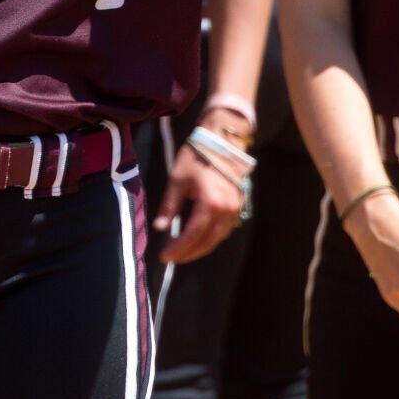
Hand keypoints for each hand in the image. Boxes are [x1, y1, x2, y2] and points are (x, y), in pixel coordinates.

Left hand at [153, 123, 248, 263]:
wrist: (222, 140)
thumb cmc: (197, 156)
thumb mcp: (177, 180)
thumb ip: (169, 206)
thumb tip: (160, 227)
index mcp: (210, 203)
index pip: (192, 235)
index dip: (178, 248)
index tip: (164, 256)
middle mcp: (226, 210)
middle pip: (207, 242)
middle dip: (188, 253)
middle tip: (172, 257)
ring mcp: (235, 209)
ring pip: (217, 238)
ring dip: (200, 247)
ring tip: (183, 251)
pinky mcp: (239, 206)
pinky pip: (224, 230)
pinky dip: (211, 237)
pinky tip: (199, 238)